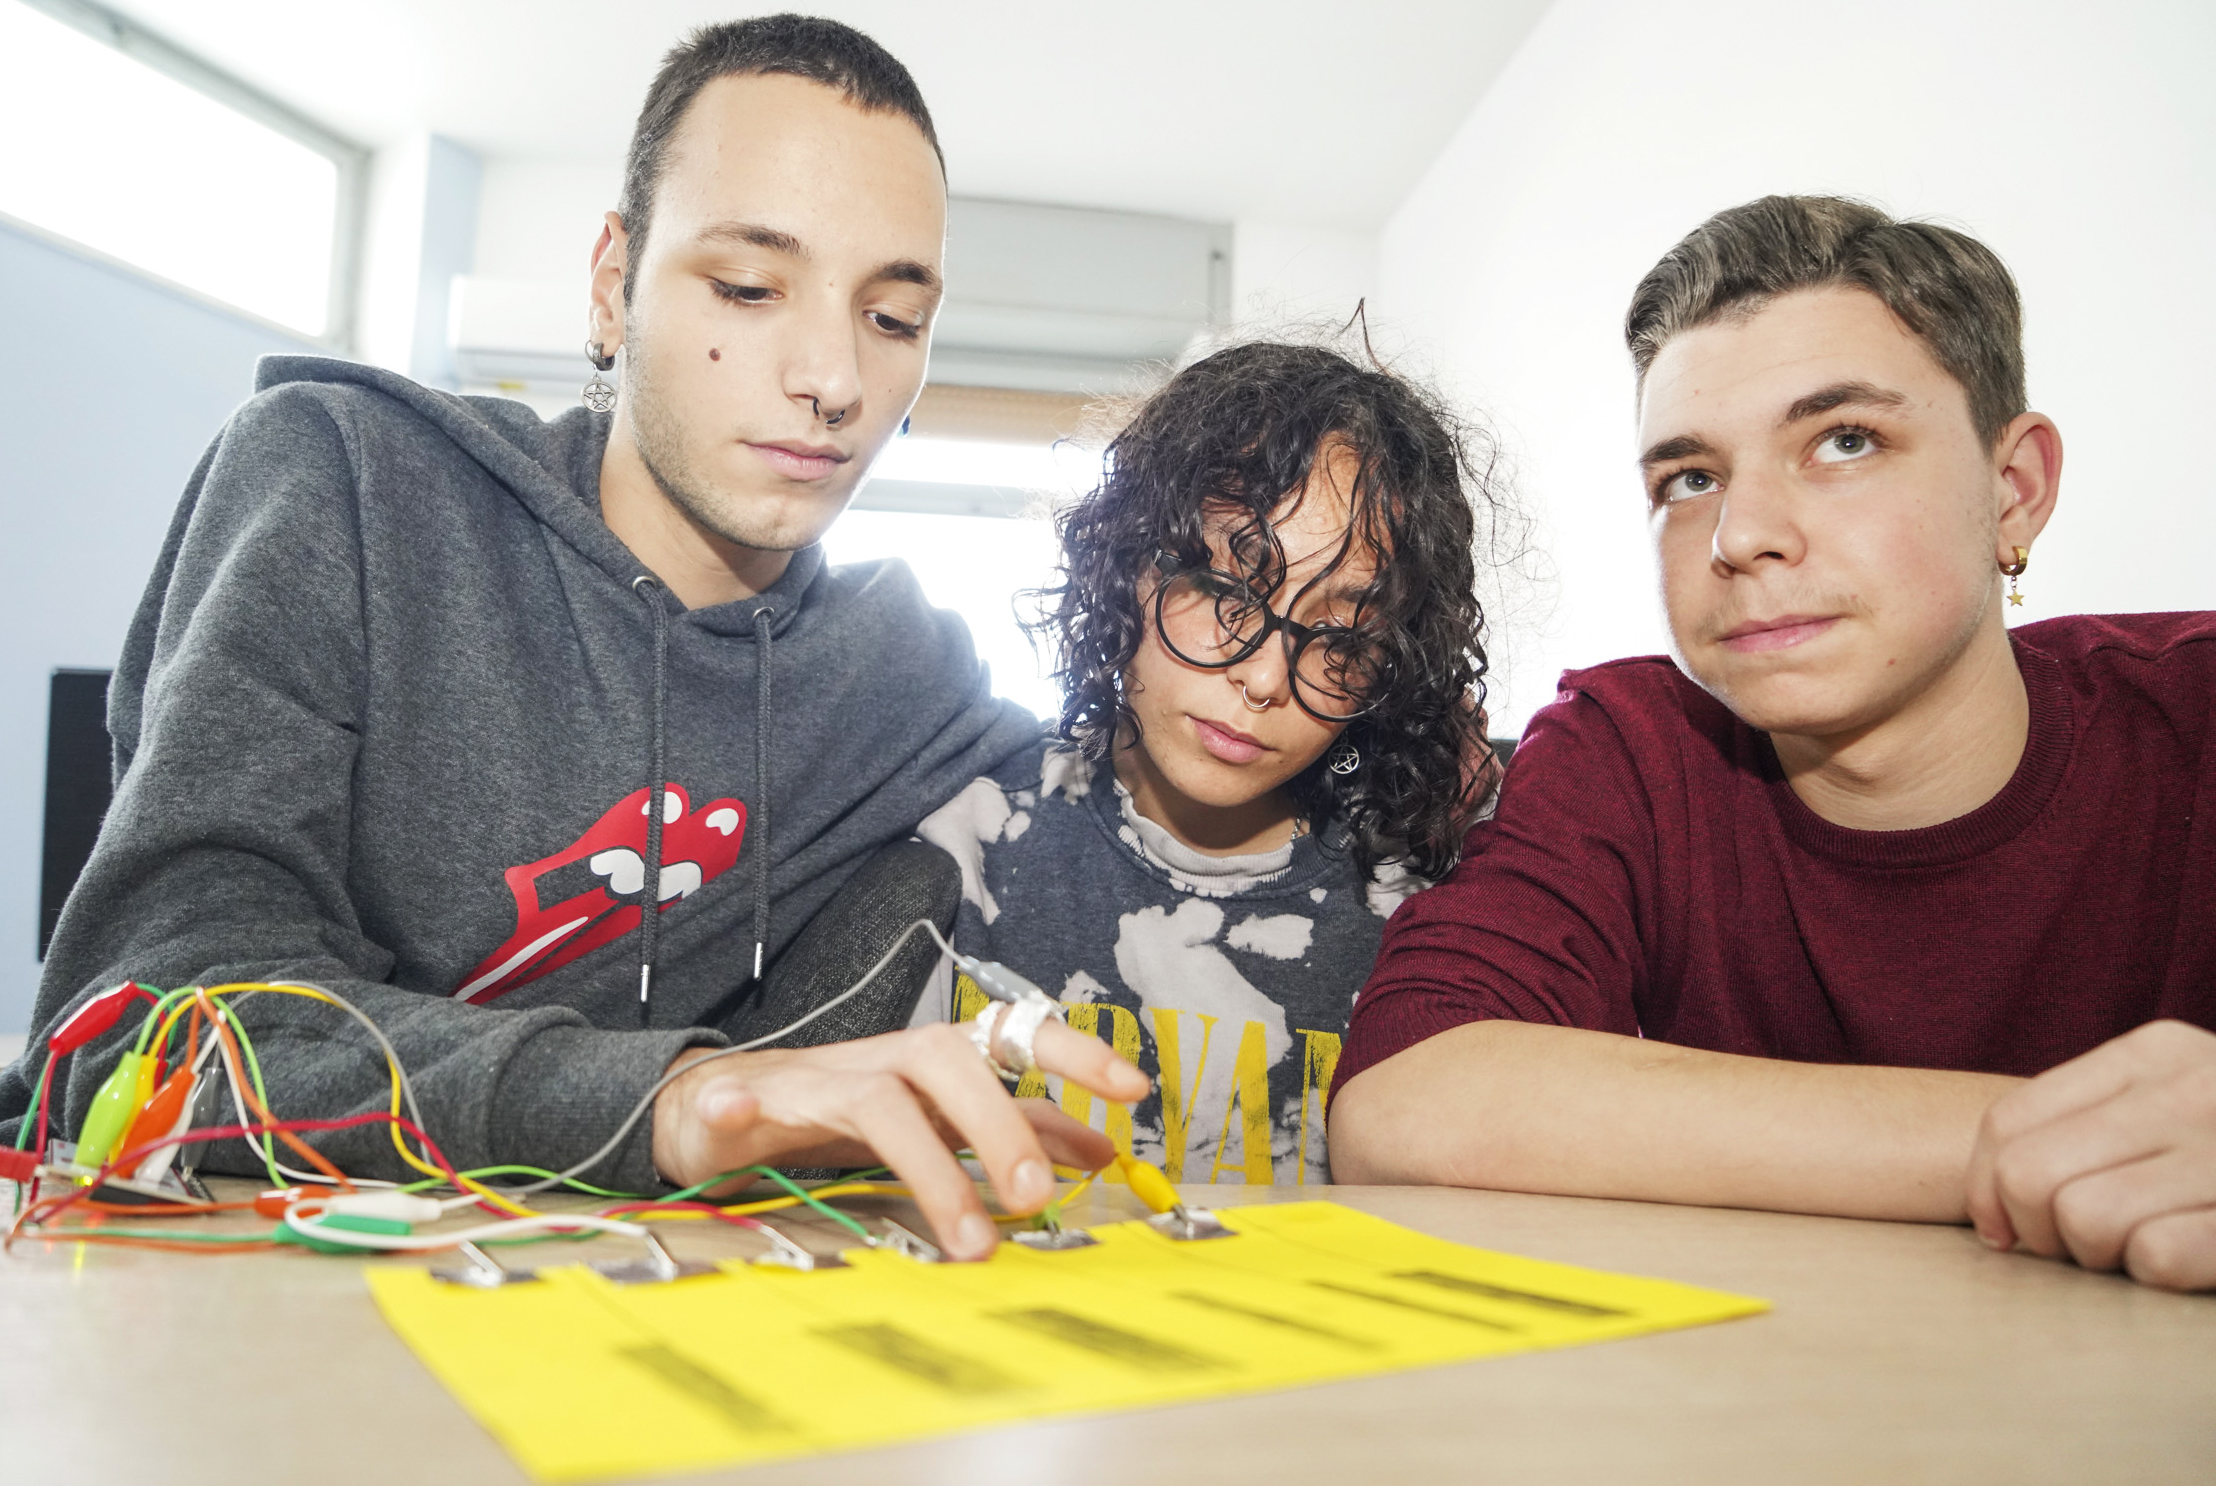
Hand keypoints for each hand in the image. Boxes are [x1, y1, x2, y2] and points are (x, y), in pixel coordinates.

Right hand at [650, 1019, 1150, 1260]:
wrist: (721, 1106)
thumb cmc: (843, 1112)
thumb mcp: (941, 1121)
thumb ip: (1018, 1128)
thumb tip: (1100, 1149)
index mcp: (930, 1063)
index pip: (1008, 1036)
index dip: (1072, 1051)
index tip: (1133, 1088)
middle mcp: (880, 1061)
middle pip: (945, 1062)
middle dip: (998, 1125)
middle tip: (1036, 1199)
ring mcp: (813, 1080)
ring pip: (873, 1100)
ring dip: (924, 1166)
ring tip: (965, 1239)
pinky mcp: (742, 1105)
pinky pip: (736, 1100)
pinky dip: (739, 1106)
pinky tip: (738, 1117)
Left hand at [1964, 1020, 2215, 1290]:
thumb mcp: (2167, 1105)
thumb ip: (2084, 1125)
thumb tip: (1990, 1209)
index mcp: (2153, 1053)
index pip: (2007, 1122)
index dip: (1985, 1190)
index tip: (2004, 1230)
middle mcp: (2190, 1088)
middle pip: (2028, 1174)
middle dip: (2040, 1228)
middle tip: (2085, 1244)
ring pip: (2083, 1218)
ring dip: (2103, 1254)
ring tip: (2143, 1244)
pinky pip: (2156, 1256)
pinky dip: (2160, 1272)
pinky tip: (2192, 1257)